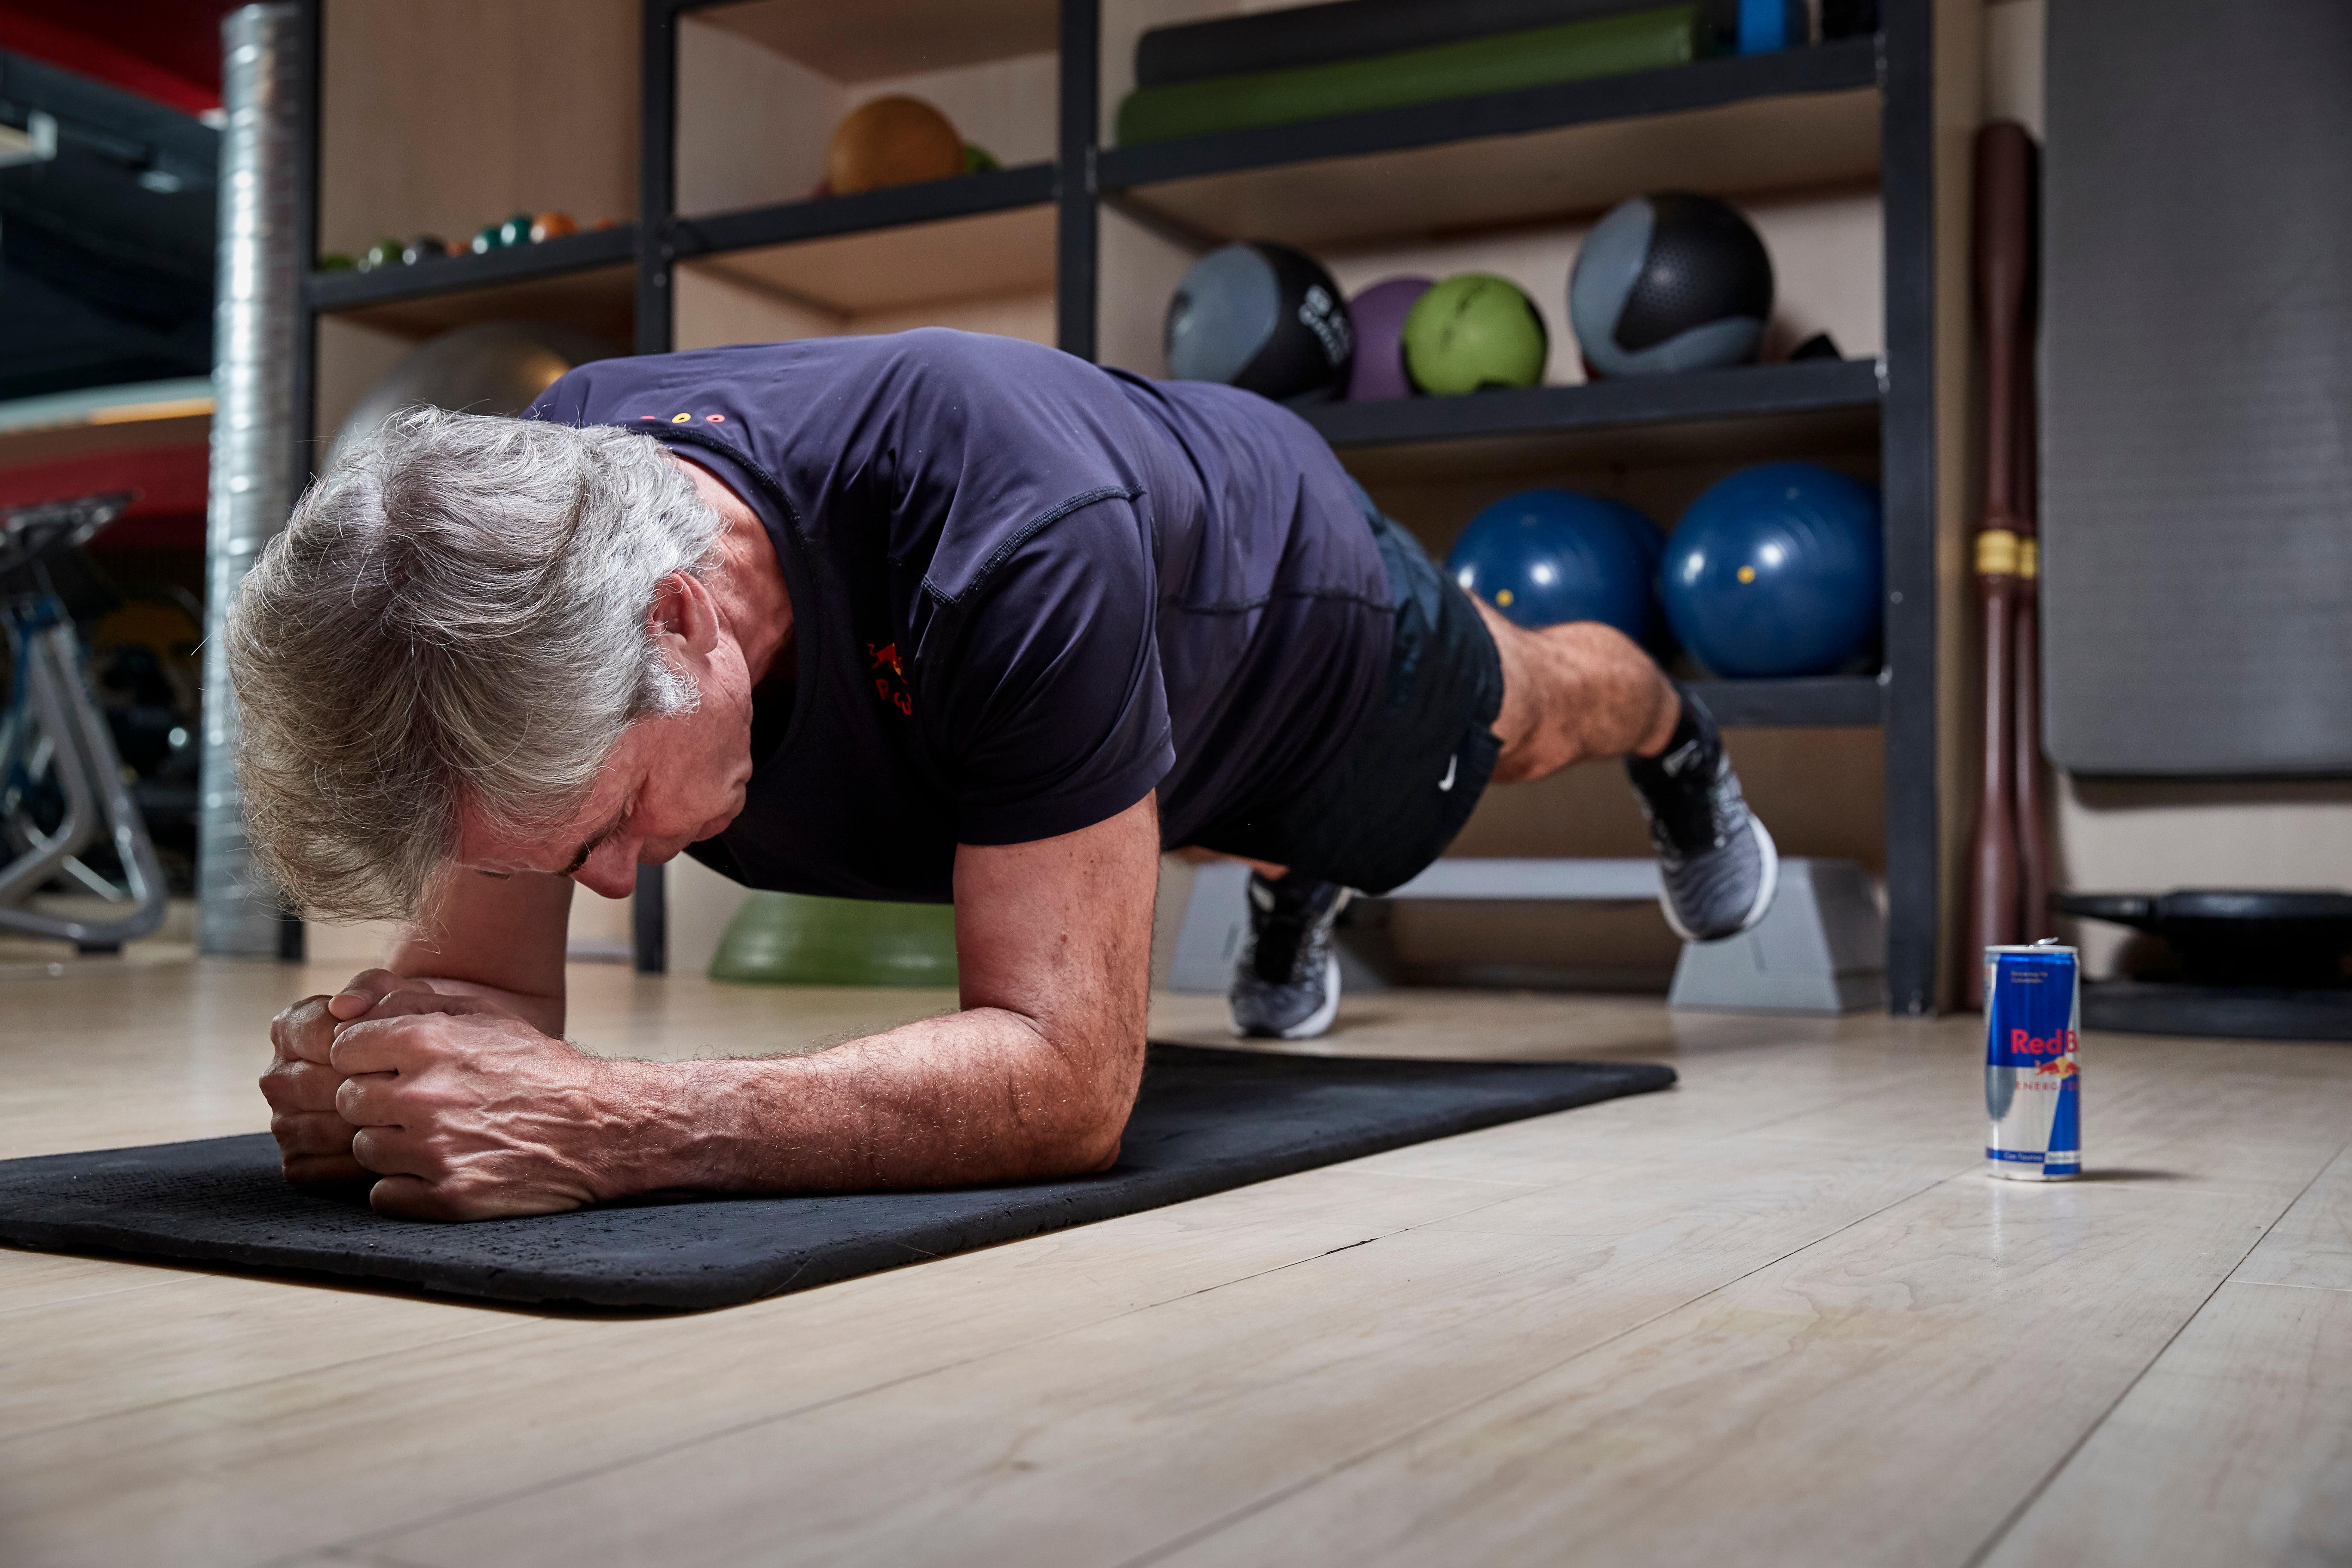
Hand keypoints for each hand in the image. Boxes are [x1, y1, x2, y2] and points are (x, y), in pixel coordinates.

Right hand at [259, 968, 411, 1184]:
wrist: (426, 1076)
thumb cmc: (409, 1029)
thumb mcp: (399, 997)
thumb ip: (372, 988)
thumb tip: (341, 1006)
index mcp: (290, 1030)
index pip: (320, 1037)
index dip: (366, 1045)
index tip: (399, 1050)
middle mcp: (277, 1078)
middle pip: (319, 1087)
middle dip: (369, 1088)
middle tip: (412, 1089)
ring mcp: (283, 1123)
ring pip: (321, 1130)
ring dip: (369, 1126)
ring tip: (408, 1117)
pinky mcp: (298, 1164)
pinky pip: (323, 1170)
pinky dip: (361, 1163)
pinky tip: (393, 1148)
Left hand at [329, 990, 649, 1220]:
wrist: (596, 1128)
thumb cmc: (535, 1066)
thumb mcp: (482, 1015)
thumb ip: (410, 1002)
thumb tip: (344, 1010)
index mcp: (427, 1041)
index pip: (344, 1048)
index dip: (367, 1056)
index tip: (392, 1065)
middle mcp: (423, 1095)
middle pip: (348, 1101)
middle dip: (377, 1101)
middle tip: (419, 1102)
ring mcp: (434, 1151)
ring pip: (365, 1150)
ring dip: (392, 1144)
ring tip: (438, 1134)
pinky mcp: (446, 1197)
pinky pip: (384, 1195)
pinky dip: (406, 1186)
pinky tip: (442, 1166)